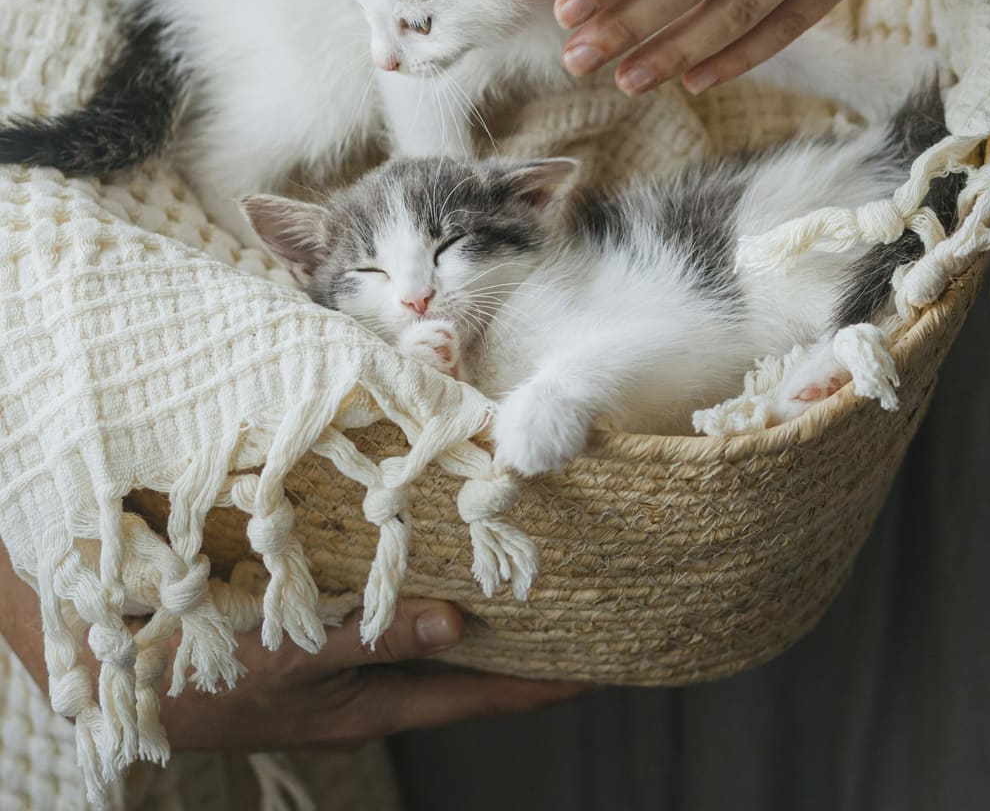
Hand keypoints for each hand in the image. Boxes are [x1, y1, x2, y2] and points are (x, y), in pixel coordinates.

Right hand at [0, 542, 585, 750]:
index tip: (599, 665)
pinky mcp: (328, 626)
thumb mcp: (292, 664)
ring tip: (529, 569)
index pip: (478, 696)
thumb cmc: (210, 677)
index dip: (540, 684)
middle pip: (467, 665)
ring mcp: (352, 657)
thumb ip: (373, 640)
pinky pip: (393, 604)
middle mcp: (373, 683)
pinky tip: (439, 547)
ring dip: (476, 603)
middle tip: (581, 602)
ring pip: (434, 630)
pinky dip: (423, 580)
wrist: (129, 667)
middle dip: (521, 639)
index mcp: (374, 704)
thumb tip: (454, 622)